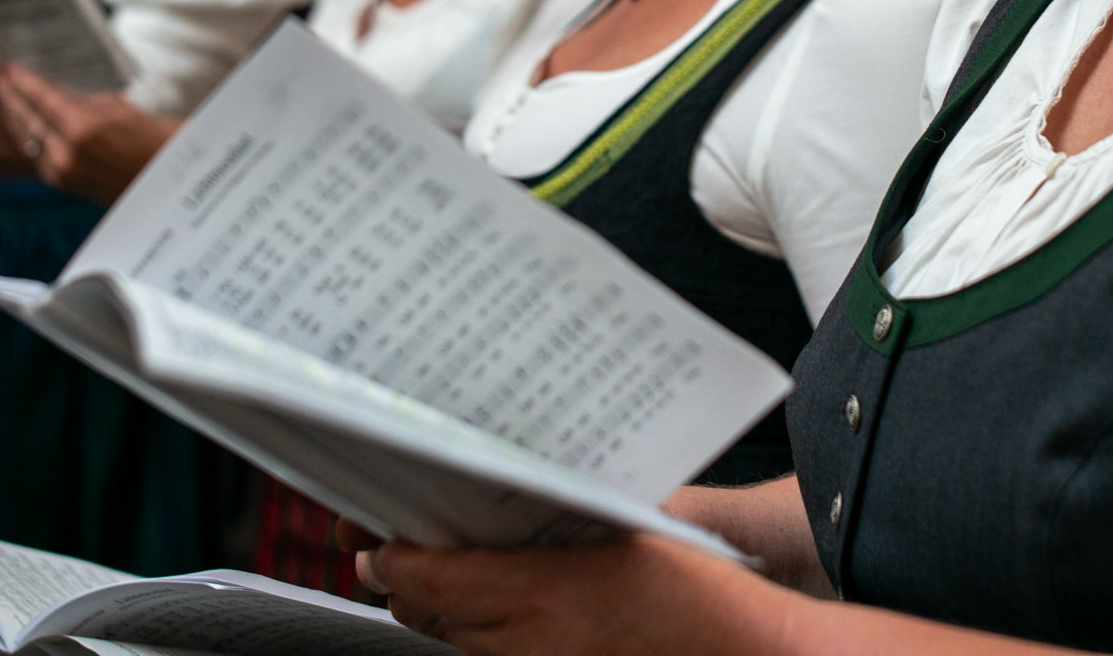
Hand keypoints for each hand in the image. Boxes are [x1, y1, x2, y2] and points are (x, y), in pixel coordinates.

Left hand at [0, 63, 178, 203]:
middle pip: (25, 121)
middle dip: (9, 98)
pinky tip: (23, 124)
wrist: (171, 183)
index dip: (21, 82)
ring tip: (2, 98)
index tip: (8, 68)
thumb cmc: (155, 139)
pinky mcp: (63, 184)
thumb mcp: (118, 108)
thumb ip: (82, 102)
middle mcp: (65, 154)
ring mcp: (62, 173)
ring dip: (13, 118)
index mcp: (81, 130)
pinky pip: (36, 155)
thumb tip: (54, 93)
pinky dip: (27, 137)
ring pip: (25, 140)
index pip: (40, 99)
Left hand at [367, 533, 802, 655]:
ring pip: (451, 642)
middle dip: (399, 579)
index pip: (421, 578)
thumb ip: (550, 505)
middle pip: (423, 615)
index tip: (373, 527)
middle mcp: (524, 645)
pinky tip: (489, 599)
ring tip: (429, 564)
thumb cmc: (691, 584)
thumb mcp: (616, 522)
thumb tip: (492, 474)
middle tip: (385, 537)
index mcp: (535, 594)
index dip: (387, 553)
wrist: (740, 652)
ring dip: (433, 607)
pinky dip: (476, 631)